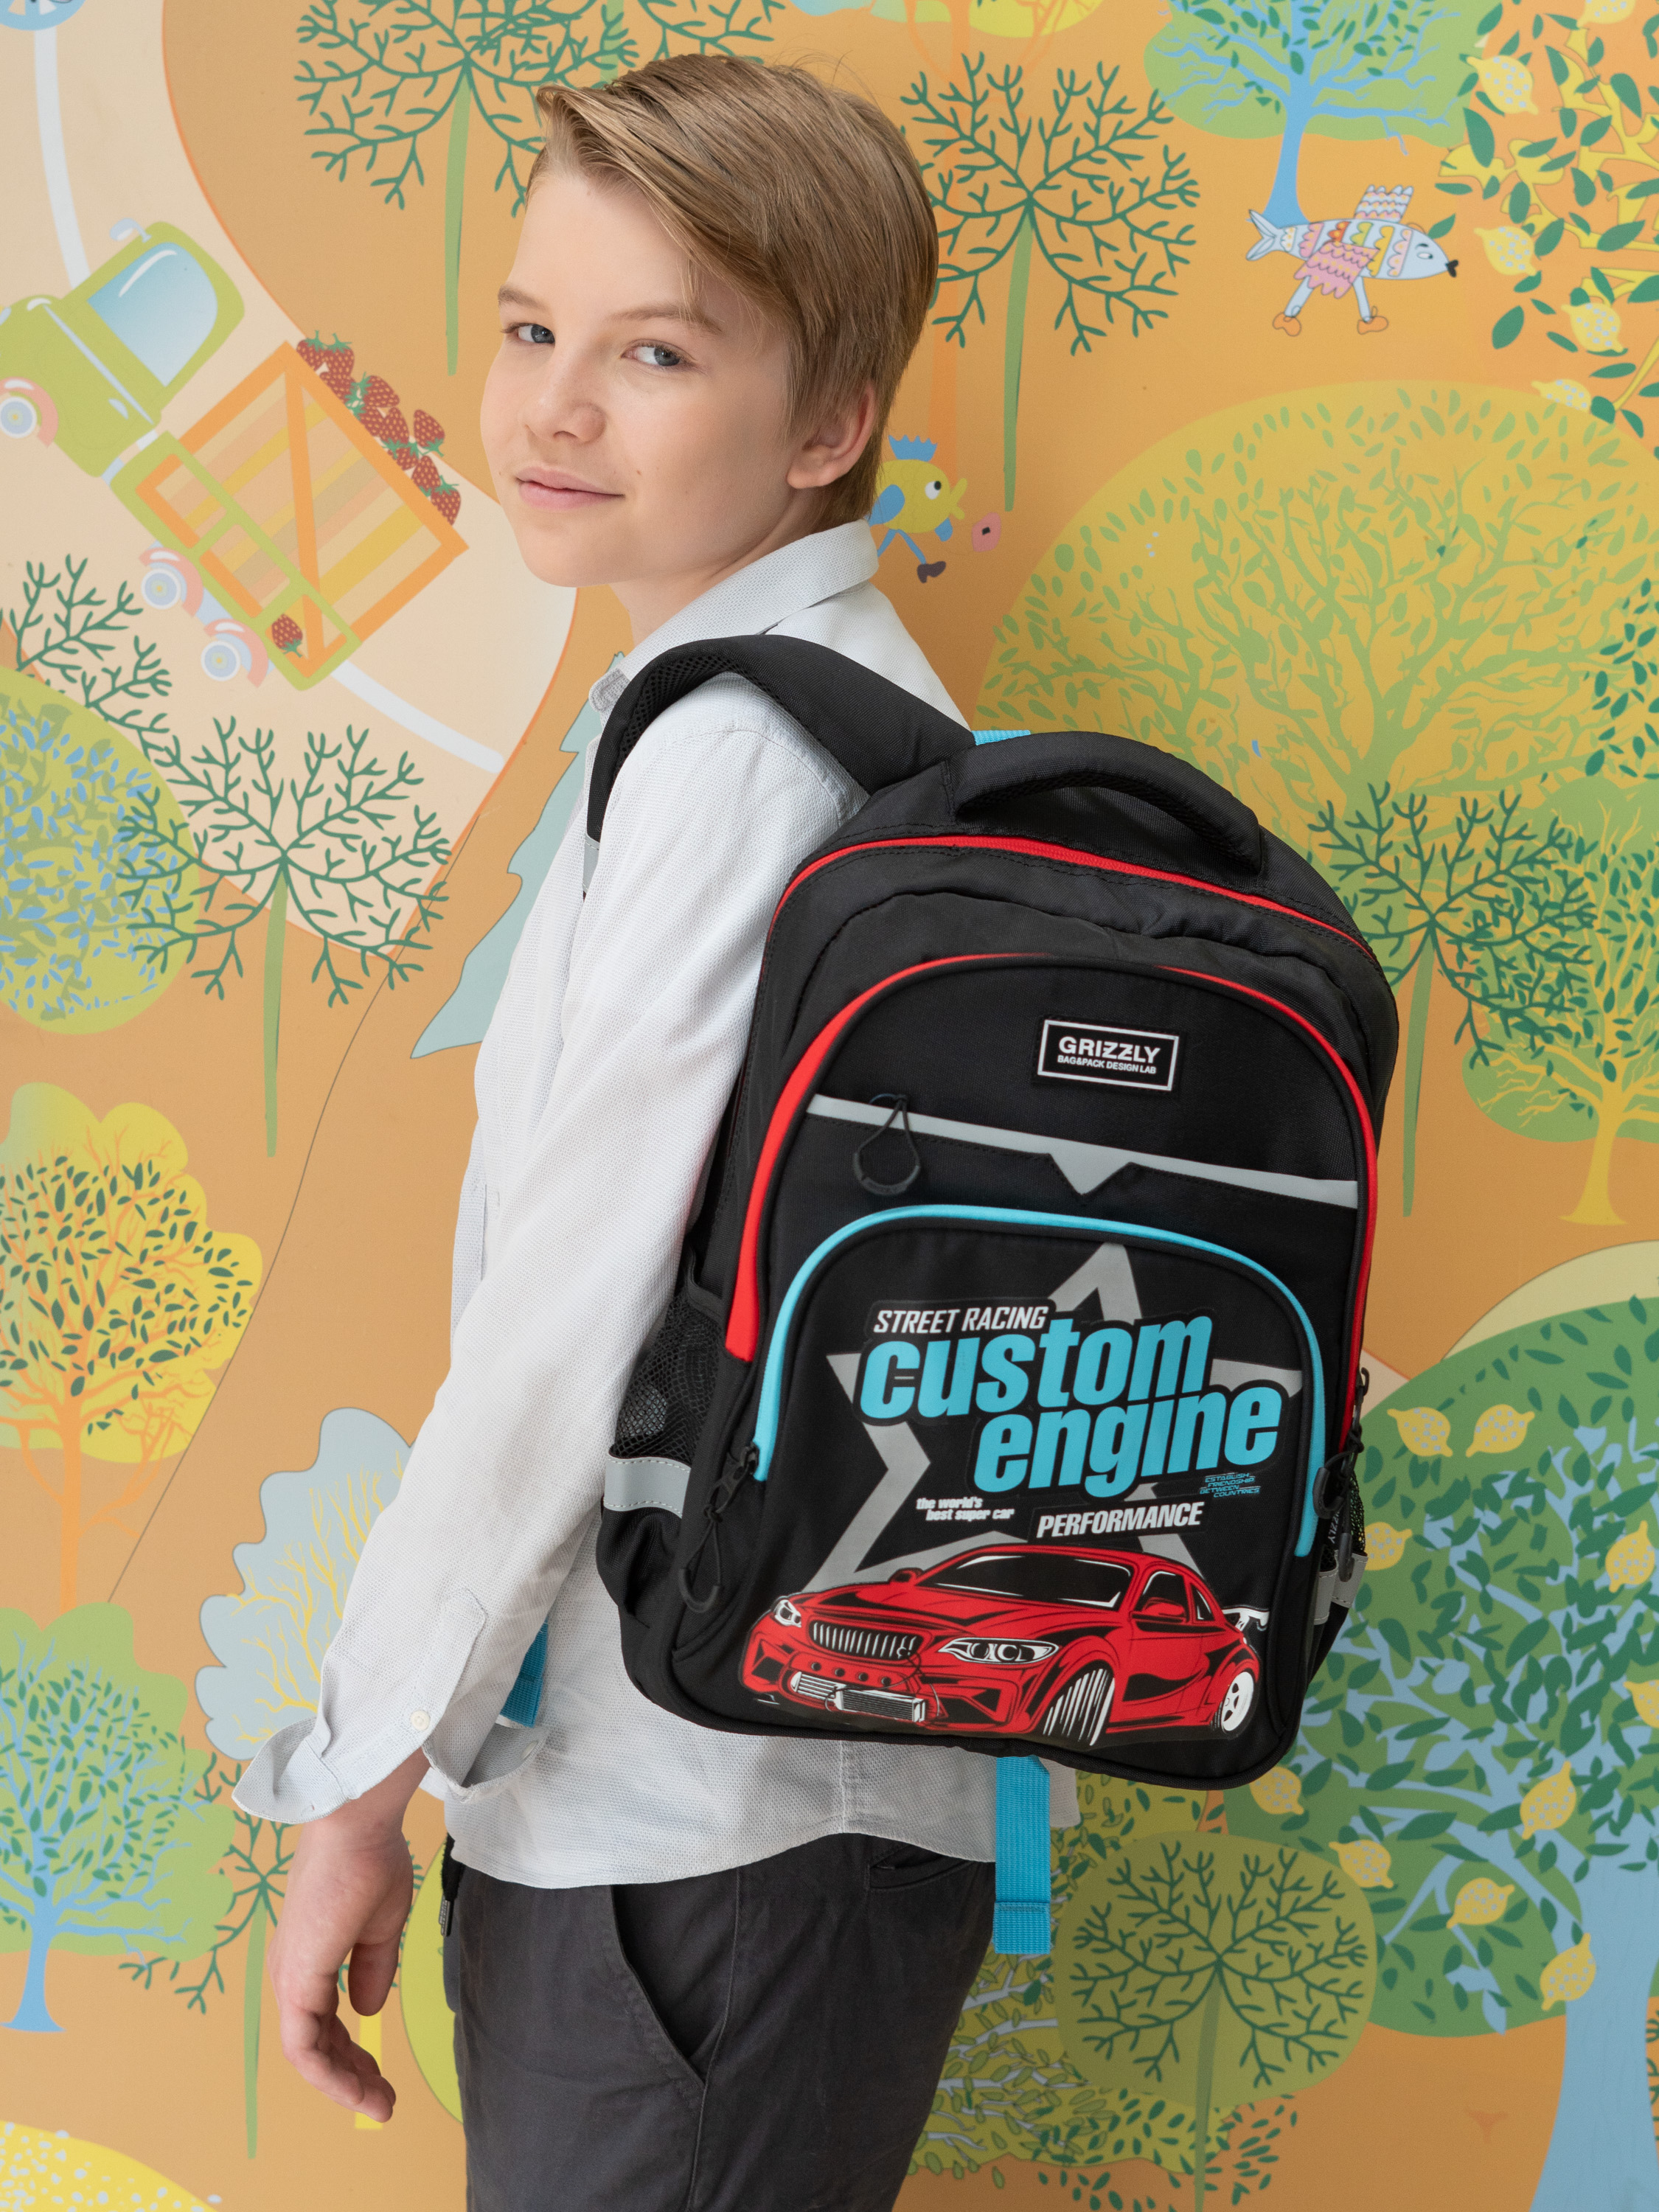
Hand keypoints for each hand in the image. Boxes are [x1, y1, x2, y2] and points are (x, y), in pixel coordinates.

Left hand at [267, 1749, 428, 2123]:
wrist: (357, 1828)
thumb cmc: (370, 1863)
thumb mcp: (381, 1925)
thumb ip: (372, 1970)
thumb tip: (366, 2010)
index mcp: (309, 1958)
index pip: (324, 2023)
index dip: (352, 2054)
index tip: (382, 2077)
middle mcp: (292, 1974)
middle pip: (315, 2044)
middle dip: (351, 2077)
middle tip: (383, 2103)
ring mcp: (291, 1979)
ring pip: (309, 2053)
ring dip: (343, 2084)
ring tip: (379, 2105)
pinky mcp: (297, 1982)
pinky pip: (306, 2047)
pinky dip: (331, 2075)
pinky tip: (359, 2089)